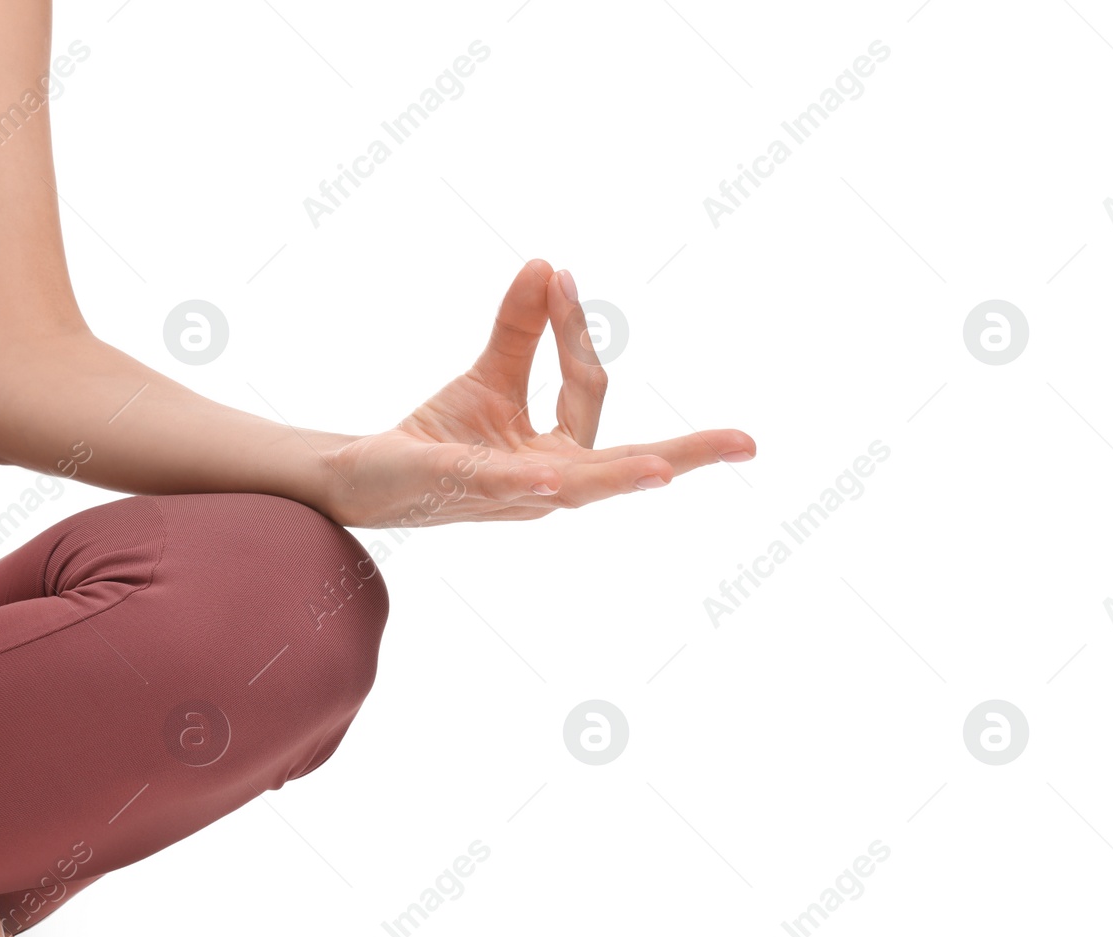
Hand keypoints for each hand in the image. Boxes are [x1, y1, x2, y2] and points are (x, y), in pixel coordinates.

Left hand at [320, 259, 755, 528]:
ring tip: (663, 474)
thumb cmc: (437, 439)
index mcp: (559, 455)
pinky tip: (555, 475)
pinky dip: (535, 480)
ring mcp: (514, 495)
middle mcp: (549, 484)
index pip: (588, 388)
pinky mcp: (468, 491)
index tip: (559, 276)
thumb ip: (521, 328)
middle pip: (626, 463)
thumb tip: (548, 266)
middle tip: (747, 443)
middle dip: (688, 454)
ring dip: (623, 476)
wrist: (365, 477)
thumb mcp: (487, 375)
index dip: (578, 331)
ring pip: (580, 484)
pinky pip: (508, 486)